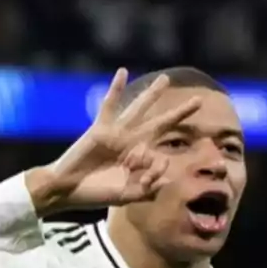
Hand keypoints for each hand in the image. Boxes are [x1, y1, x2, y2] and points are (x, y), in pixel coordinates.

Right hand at [25, 68, 201, 215]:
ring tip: (166, 80)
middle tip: (198, 101)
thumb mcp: (127, 196)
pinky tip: (123, 71)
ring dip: (153, 94)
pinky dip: (116, 88)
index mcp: (139, 160)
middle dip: (179, 114)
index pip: (161, 155)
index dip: (158, 167)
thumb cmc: (95, 194)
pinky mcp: (101, 129)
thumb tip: (164, 164)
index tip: (147, 179)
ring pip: (139, 109)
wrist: (68, 190)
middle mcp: (131, 143)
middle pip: (160, 125)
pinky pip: (109, 105)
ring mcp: (117, 134)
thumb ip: (148, 187)